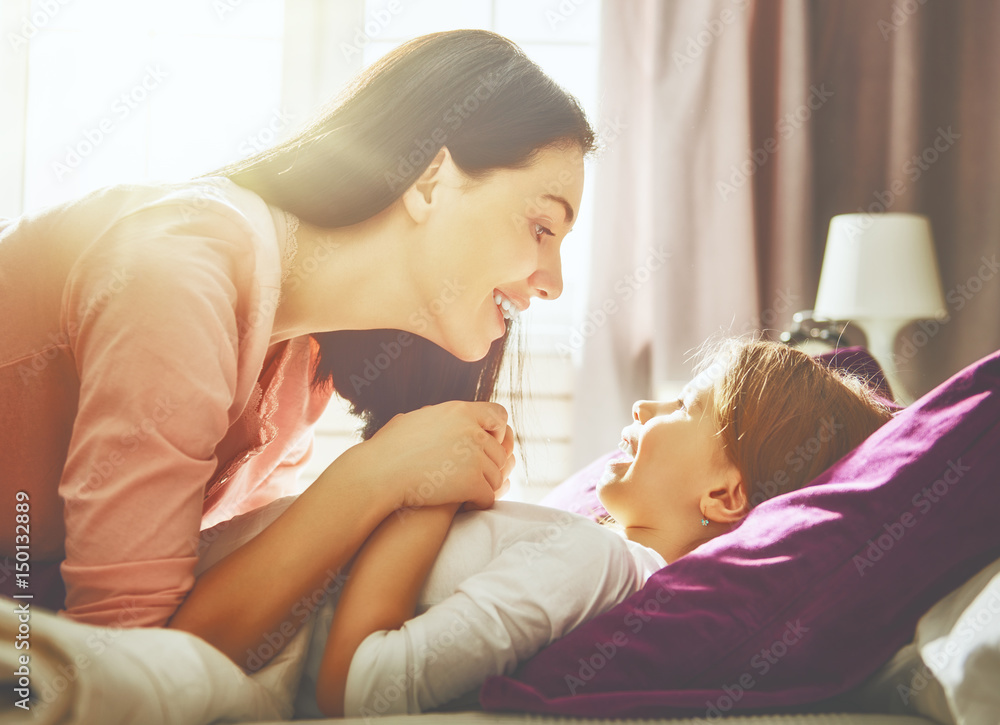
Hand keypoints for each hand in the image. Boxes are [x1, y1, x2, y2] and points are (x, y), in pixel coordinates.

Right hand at [357, 401, 514, 510]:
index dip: (497, 431)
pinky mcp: (472, 482)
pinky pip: (488, 496)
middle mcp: (472, 430)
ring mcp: (475, 456)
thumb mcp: (415, 419)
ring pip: (497, 476)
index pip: (499, 415)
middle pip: (499, 451)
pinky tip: (466, 505)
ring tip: (467, 493)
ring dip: (484, 486)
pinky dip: (479, 503)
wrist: (379, 473)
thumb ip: (437, 416)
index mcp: (461, 410)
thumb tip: (434, 414)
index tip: (488, 444)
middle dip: (489, 466)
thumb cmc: (388, 449)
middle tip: (473, 477)